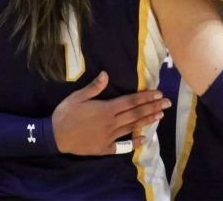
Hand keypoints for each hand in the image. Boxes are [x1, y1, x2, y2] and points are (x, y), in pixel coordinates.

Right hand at [52, 71, 171, 155]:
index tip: (158, 93)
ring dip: (147, 121)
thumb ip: (94, 87)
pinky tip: (143, 139)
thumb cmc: (65, 114)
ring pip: (132, 127)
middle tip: (167, 103)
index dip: (145, 97)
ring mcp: (109, 136)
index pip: (131, 101)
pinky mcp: (104, 148)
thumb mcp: (77, 97)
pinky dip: (134, 142)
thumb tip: (106, 74)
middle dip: (153, 107)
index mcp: (106, 109)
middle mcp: (111, 123)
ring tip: (160, 115)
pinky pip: (122, 146)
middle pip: (136, 114)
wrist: (54, 137)